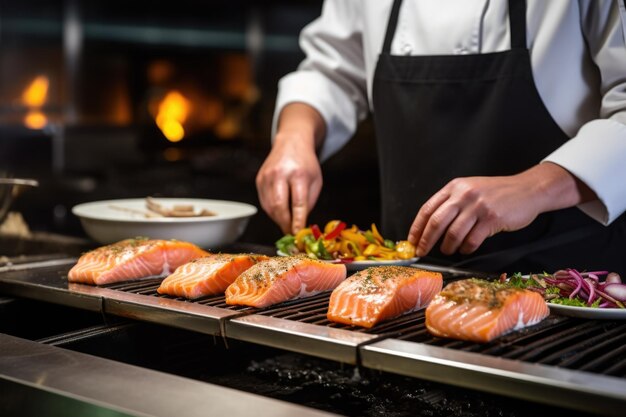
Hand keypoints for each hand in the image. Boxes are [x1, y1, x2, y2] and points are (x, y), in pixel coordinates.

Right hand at [256, 103, 325, 233]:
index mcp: (298, 174)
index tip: (298, 234)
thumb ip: (309, 202)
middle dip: (284, 223)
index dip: (297, 221)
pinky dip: (272, 211)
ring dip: (278, 219)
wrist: (291, 142)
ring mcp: (266, 176)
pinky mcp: (259, 179)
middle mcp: (279, 174)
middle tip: (291, 233)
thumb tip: (300, 224)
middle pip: (279, 206)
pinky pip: (264, 202)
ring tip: (287, 223)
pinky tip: (280, 211)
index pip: (297, 202)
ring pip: (269, 207)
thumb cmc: (306, 164)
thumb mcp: (316, 181)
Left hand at [407, 163, 593, 256]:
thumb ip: (452, 203)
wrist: (528, 190)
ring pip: (453, 234)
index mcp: (454, 187)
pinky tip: (467, 248)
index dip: (417, 227)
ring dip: (448, 247)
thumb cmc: (497, 193)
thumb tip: (430, 228)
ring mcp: (478, 206)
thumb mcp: (470, 190)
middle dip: (426, 241)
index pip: (427, 209)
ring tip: (449, 250)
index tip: (412, 241)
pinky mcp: (492, 218)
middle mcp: (464, 194)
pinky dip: (466, 248)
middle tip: (422, 252)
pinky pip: (472, 240)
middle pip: (436, 222)